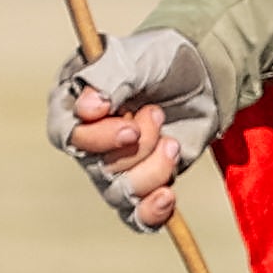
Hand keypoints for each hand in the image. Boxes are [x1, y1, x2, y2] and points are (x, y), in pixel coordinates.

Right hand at [50, 30, 220, 233]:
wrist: (204, 75)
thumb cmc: (163, 60)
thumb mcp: (137, 57)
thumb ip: (110, 75)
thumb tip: (88, 110)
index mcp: (74, 104)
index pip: (68, 136)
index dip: (98, 139)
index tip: (131, 128)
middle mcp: (87, 139)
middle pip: (98, 167)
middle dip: (139, 146)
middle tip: (157, 112)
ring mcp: (113, 165)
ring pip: (121, 193)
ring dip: (154, 170)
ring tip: (173, 142)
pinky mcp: (142, 184)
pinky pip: (136, 216)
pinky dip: (152, 211)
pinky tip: (168, 196)